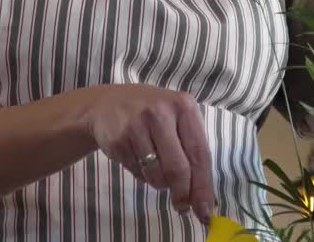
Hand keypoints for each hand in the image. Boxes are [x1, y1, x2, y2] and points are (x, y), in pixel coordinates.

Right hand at [80, 84, 214, 223]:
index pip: (200, 153)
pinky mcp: (119, 140)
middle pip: (178, 168)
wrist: (107, 103)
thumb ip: (191, 151)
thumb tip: (203, 197)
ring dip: (160, 183)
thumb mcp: (176, 120)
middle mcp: (161, 112)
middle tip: (182, 206)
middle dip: (182, 193)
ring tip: (156, 169)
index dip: (203, 185)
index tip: (205, 210)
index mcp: (184, 106)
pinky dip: (142, 175)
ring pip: (156, 174)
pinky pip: (138, 173)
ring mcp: (137, 125)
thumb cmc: (152, 115)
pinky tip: (138, 158)